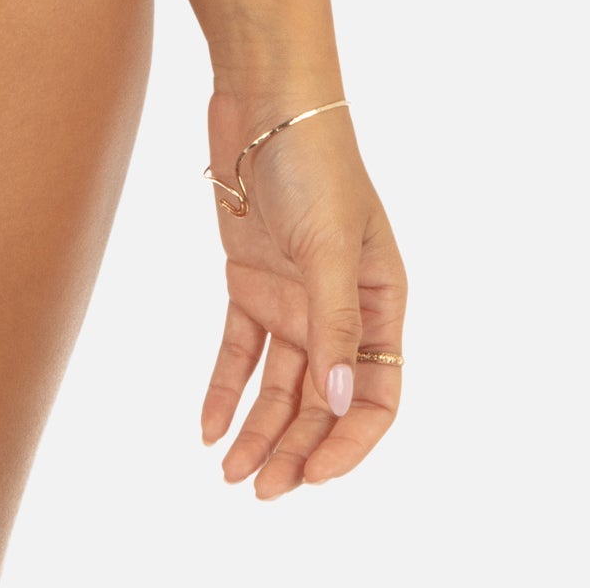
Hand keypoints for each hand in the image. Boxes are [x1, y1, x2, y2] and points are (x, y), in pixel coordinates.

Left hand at [201, 88, 405, 498]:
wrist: (262, 100)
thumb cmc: (313, 163)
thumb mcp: (328, 246)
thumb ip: (334, 327)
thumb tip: (340, 405)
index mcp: (382, 303)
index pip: (377, 394)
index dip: (349, 441)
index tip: (313, 476)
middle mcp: (340, 309)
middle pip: (323, 400)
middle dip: (296, 447)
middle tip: (261, 490)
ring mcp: (294, 297)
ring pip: (280, 384)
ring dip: (259, 430)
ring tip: (232, 475)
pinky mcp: (250, 280)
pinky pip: (240, 350)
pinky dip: (225, 388)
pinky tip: (207, 427)